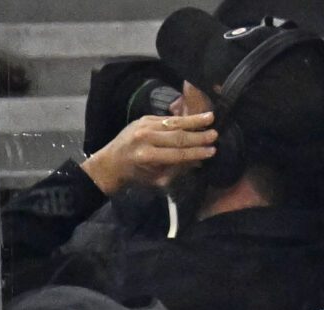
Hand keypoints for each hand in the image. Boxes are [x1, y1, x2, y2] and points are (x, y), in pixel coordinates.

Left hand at [80, 108, 214, 194]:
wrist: (109, 163)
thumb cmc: (133, 174)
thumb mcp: (153, 178)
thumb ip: (175, 169)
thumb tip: (198, 161)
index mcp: (145, 156)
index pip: (176, 154)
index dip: (195, 153)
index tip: (212, 151)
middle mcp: (144, 138)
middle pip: (177, 136)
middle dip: (198, 136)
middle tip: (215, 135)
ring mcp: (143, 126)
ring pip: (174, 123)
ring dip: (194, 121)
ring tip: (211, 118)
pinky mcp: (144, 119)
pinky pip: (167, 119)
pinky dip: (182, 119)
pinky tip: (197, 117)